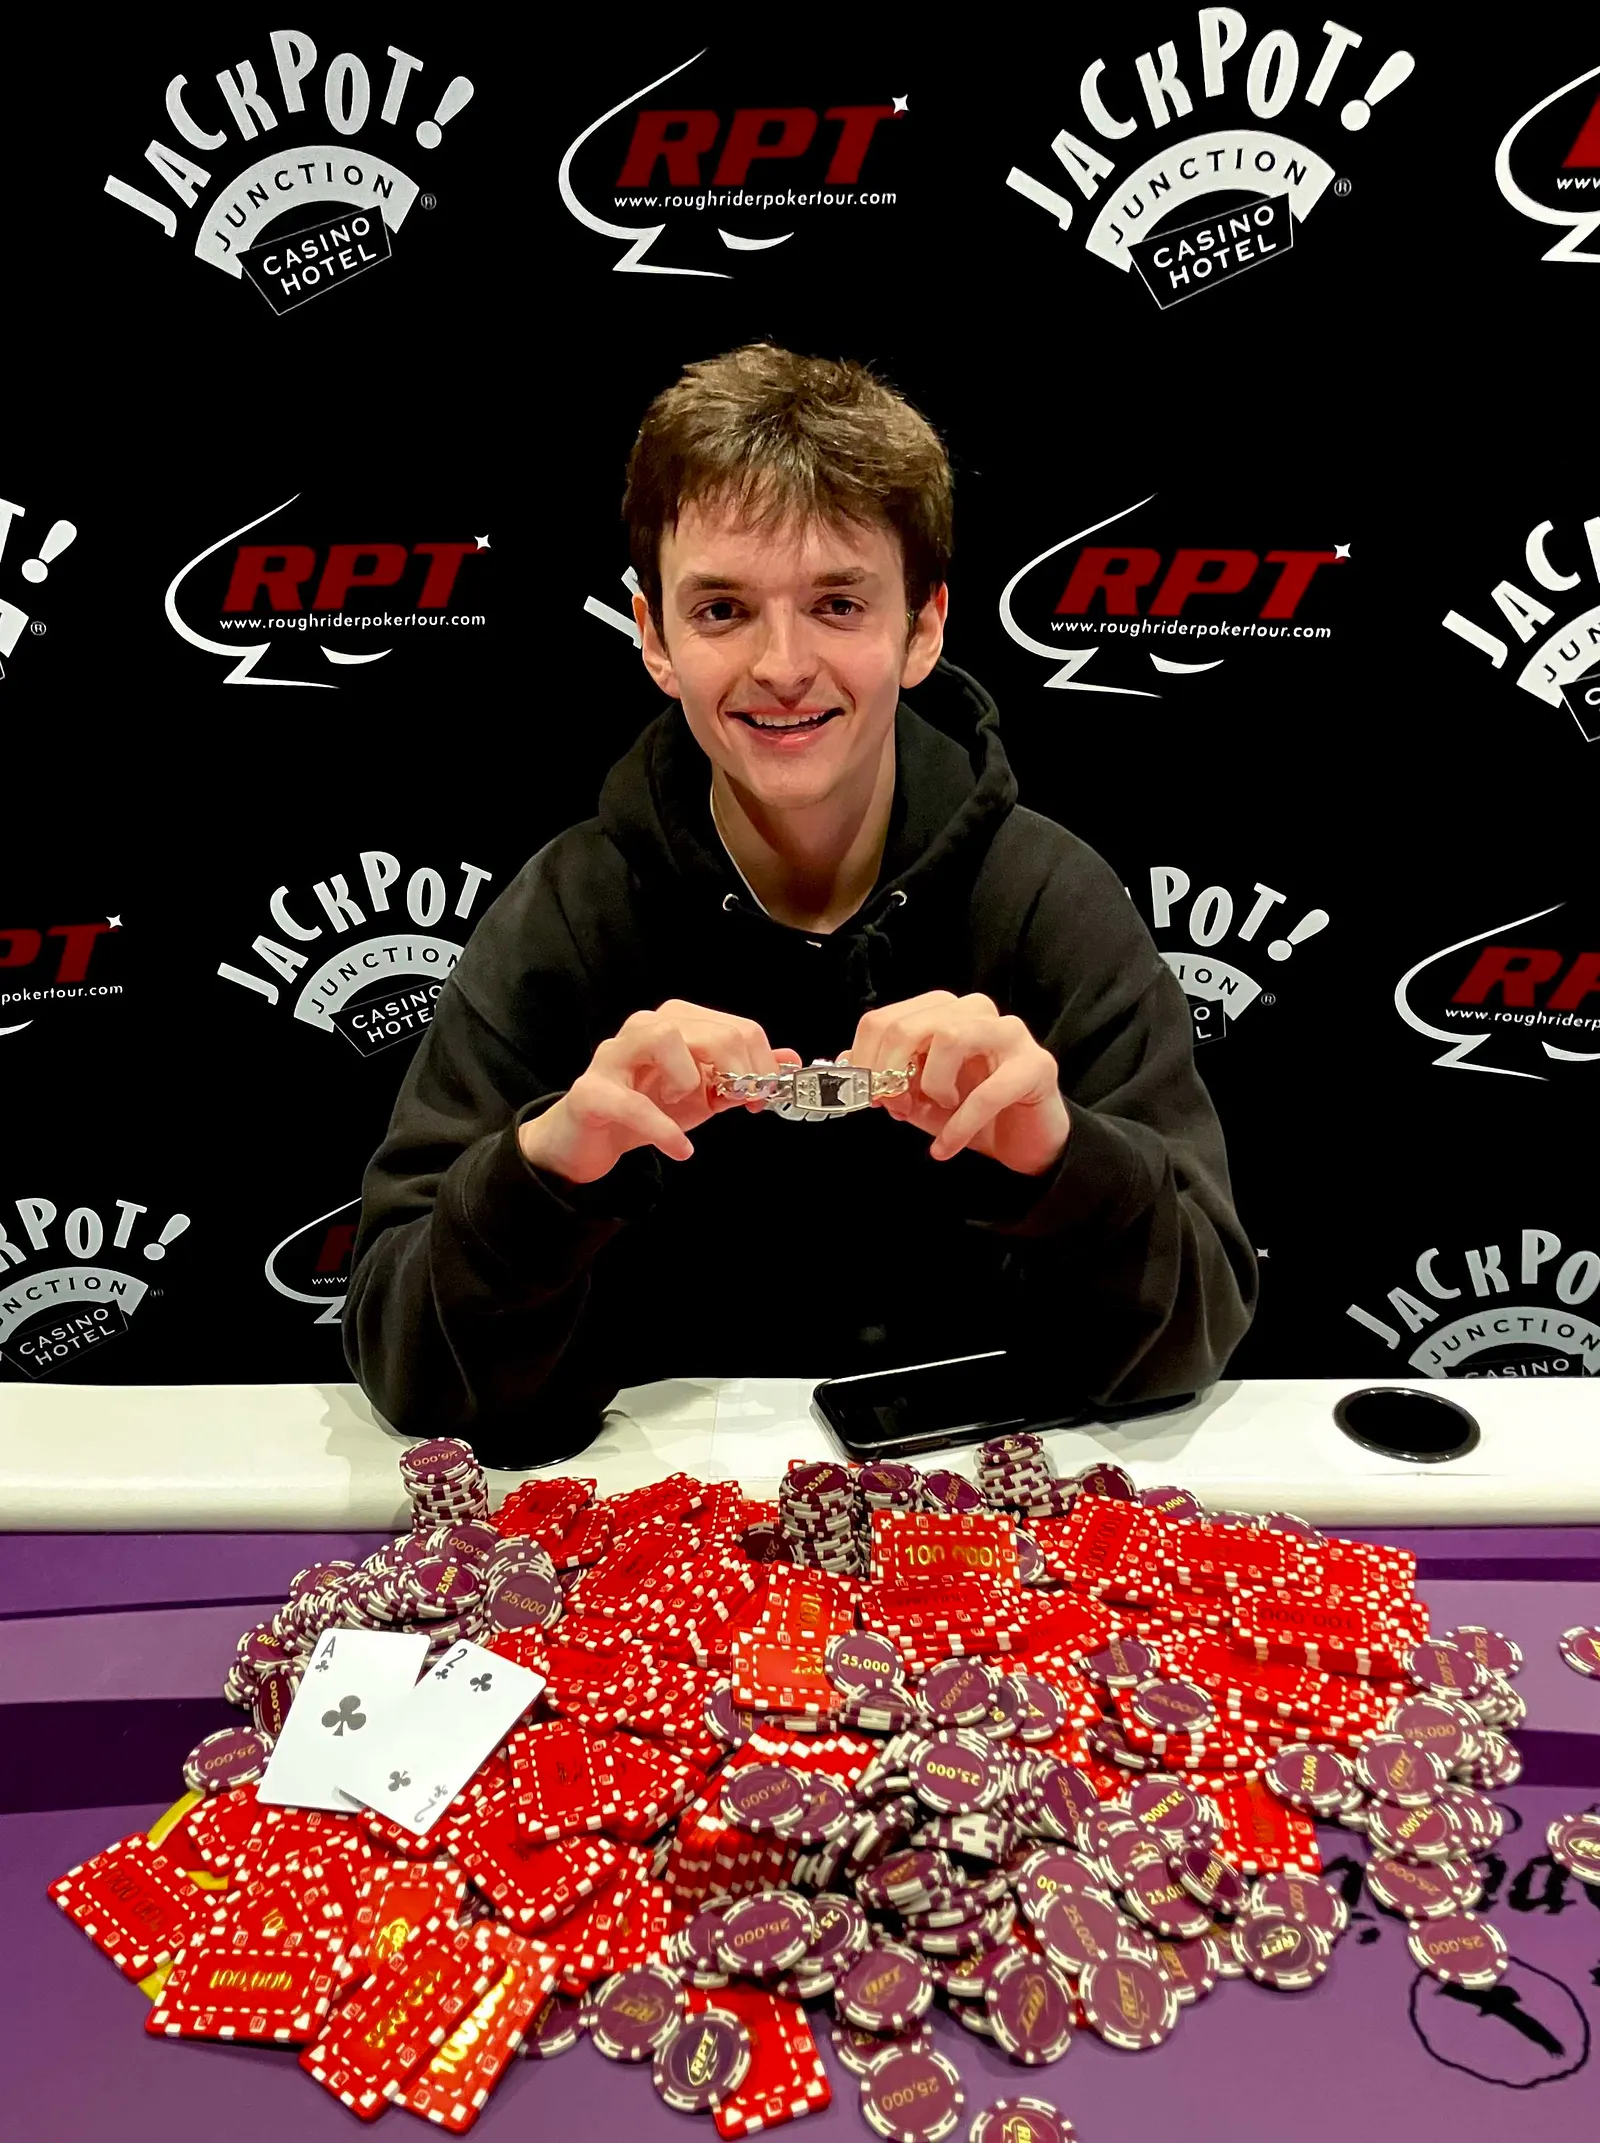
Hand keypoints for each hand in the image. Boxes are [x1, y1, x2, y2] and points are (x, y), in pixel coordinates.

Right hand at [518, 1000, 801, 1184]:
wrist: (591, 1138)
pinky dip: (663, 1129)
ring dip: (689, 1078)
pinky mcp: (591, 1093)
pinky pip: (632, 1103)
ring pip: (661, 1038)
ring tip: (690, 1102)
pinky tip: (680, 1148)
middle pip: (709, 1032)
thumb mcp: (704, 1093)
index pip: (736, 1028)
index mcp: (677, 1023)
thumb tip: (788, 1060)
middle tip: (739, 1103)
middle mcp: (644, 1028)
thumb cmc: (645, 1107)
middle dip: (738, 1073)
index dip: (760, 1065)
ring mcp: (613, 1057)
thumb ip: (742, 1075)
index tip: (761, 1096)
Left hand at [846, 990, 1069, 1176]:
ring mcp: (1009, 1033)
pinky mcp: (1036, 1065)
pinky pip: (988, 1092)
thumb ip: (887, 1079)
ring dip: (932, 1083)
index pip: (886, 1019)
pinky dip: (958, 1126)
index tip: (867, 1095)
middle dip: (890, 1072)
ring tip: (937, 1108)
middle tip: (893, 1106)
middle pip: (911, 1025)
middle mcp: (975, 1012)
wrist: (1027, 1139)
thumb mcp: (918, 1097)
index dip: (867, 1060)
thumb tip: (847, 1065)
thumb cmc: (971, 1111)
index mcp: (942, 1012)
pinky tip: (944, 1149)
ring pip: (951, 1037)